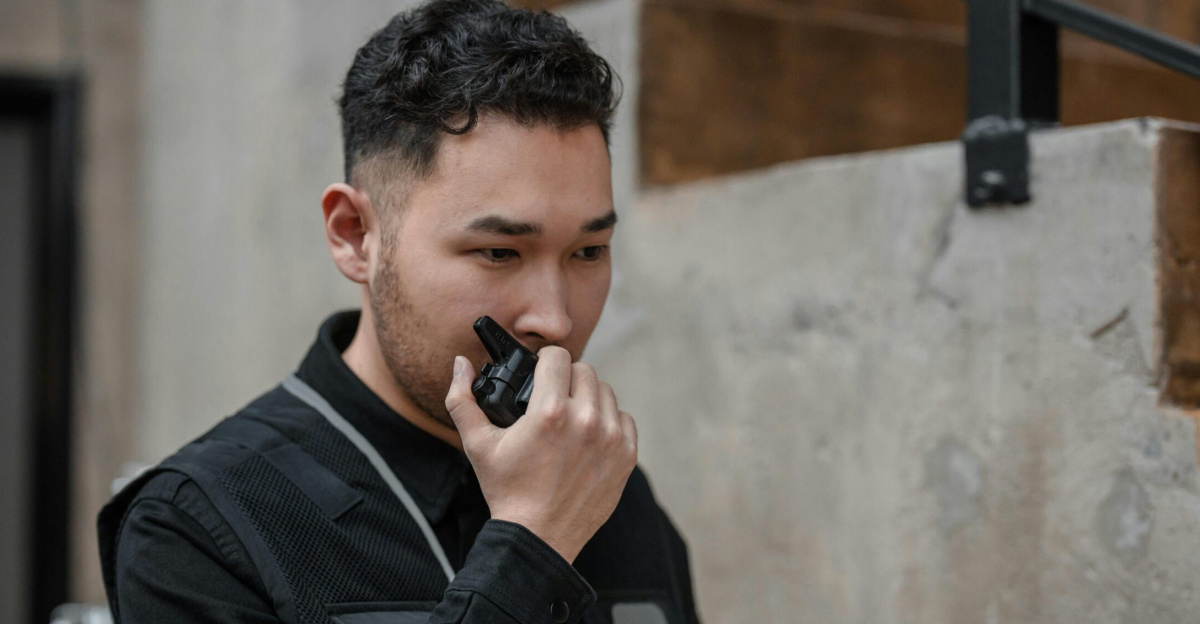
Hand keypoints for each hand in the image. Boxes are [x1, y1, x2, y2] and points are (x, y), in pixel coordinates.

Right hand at [444, 347, 637, 562]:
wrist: (538, 538)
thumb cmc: (506, 491)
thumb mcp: (477, 445)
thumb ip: (462, 399)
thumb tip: (460, 363)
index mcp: (550, 413)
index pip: (558, 356)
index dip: (545, 361)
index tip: (540, 374)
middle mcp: (585, 421)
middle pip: (584, 370)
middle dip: (566, 379)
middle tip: (553, 398)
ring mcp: (611, 439)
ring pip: (605, 392)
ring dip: (588, 398)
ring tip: (570, 417)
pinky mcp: (626, 456)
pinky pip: (624, 418)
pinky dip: (609, 421)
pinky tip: (589, 435)